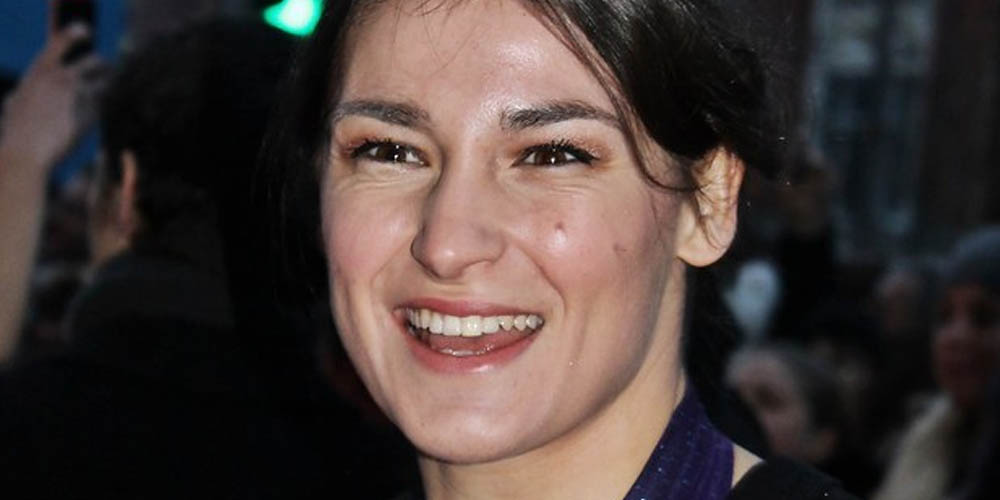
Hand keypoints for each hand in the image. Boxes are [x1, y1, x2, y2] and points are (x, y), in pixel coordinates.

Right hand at [0, 24, 108, 174]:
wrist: (27, 152)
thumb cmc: (17, 131)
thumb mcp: (16, 101)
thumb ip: (30, 89)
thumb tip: (34, 88)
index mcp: (41, 70)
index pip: (62, 39)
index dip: (77, 32)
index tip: (86, 31)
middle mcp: (63, 78)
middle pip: (95, 61)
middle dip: (101, 66)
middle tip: (104, 69)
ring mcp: (80, 96)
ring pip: (104, 84)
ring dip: (104, 86)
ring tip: (101, 90)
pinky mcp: (92, 114)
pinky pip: (102, 105)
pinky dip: (98, 108)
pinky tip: (89, 116)